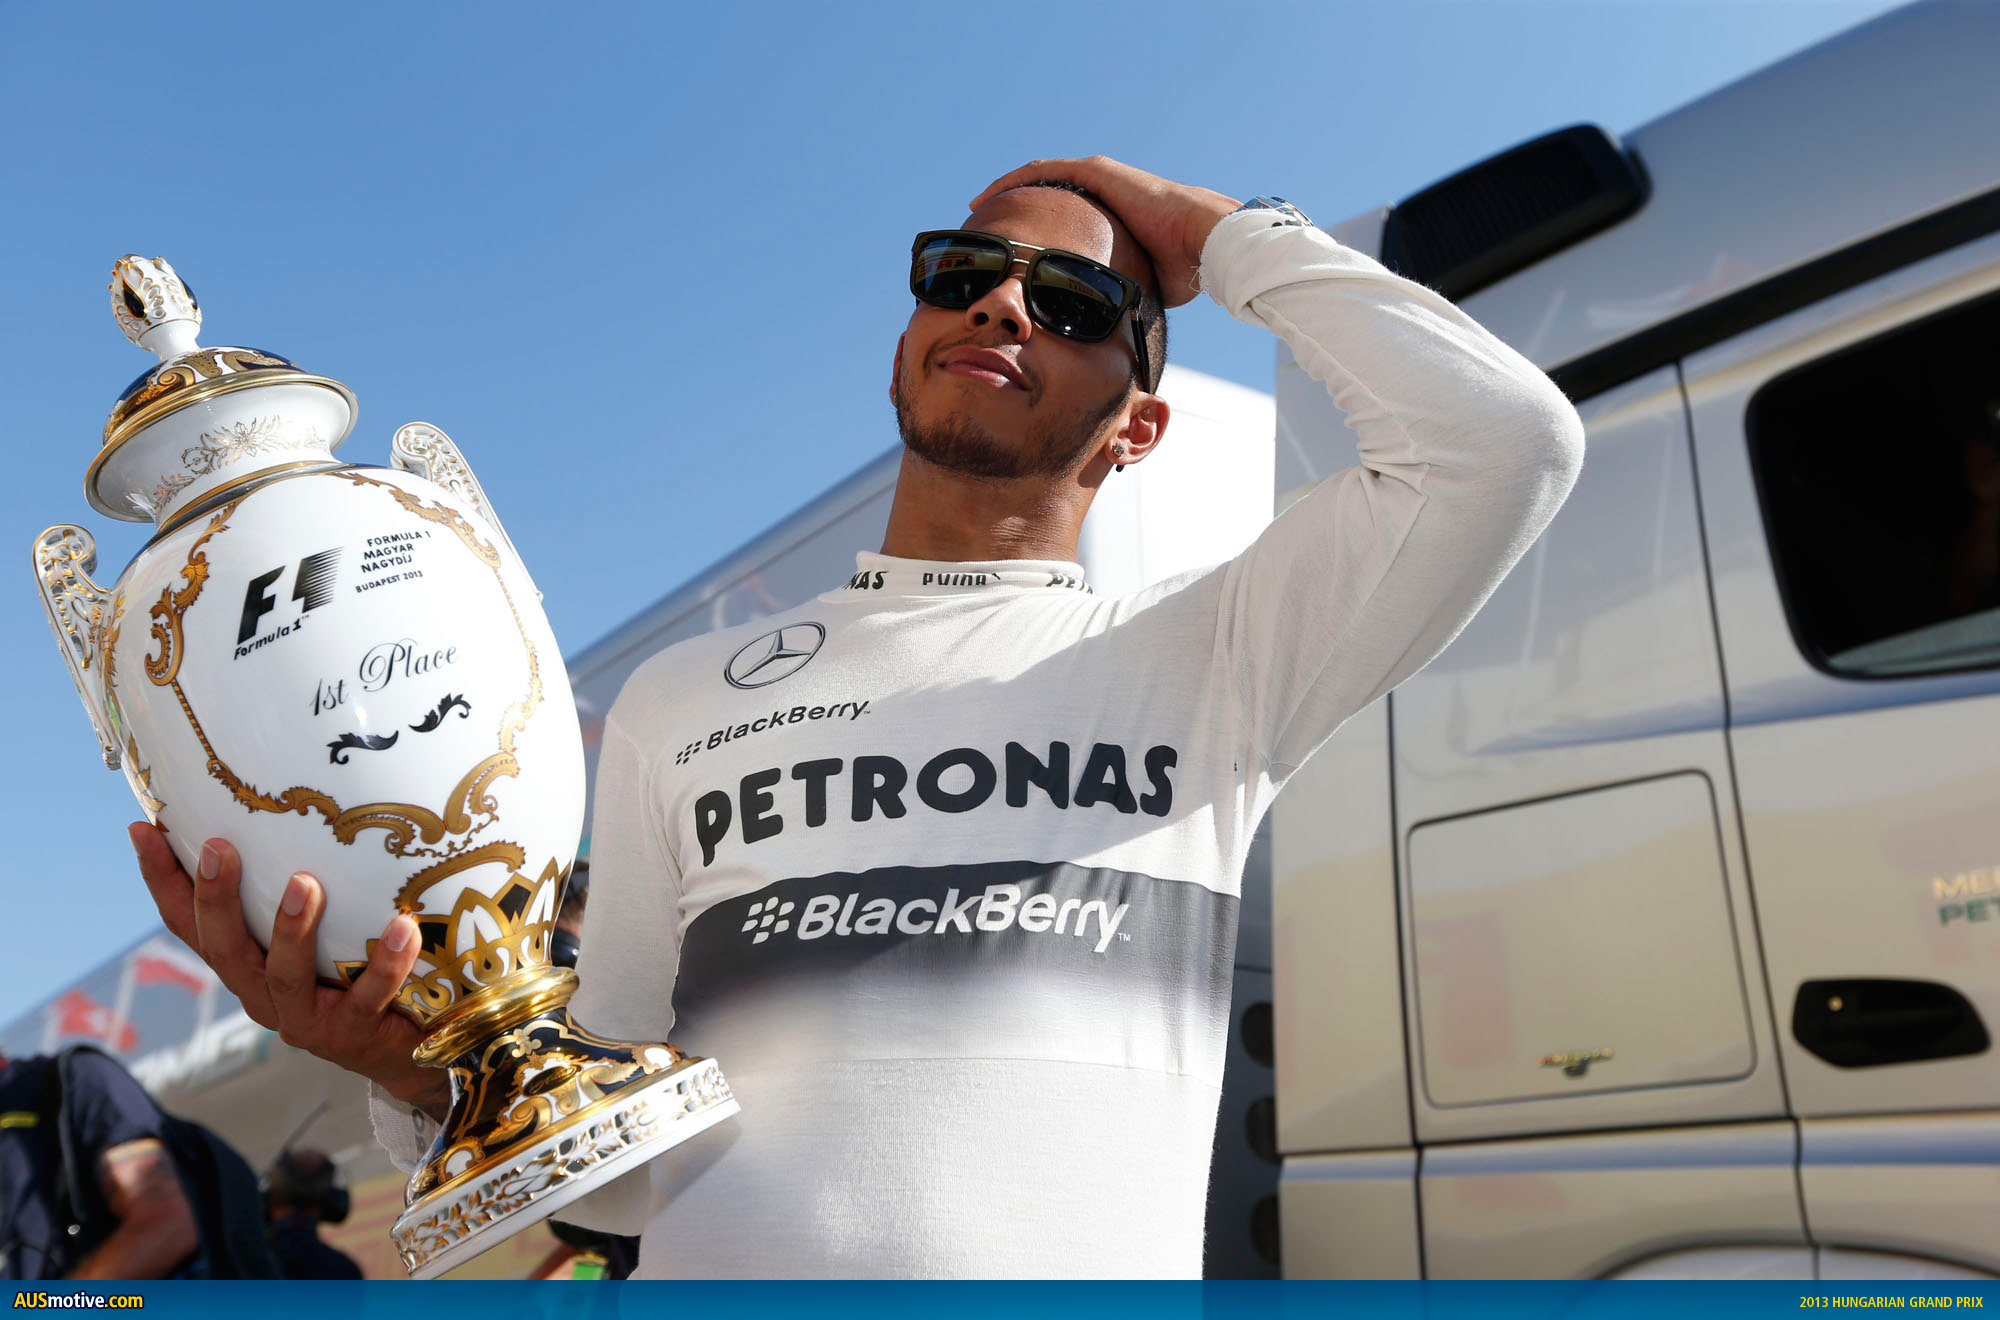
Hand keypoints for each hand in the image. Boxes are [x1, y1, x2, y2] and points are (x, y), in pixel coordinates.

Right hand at [130, 822, 447, 1115]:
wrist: (406, 1049)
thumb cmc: (356, 974)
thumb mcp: (319, 930)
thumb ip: (297, 886)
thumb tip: (297, 809)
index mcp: (246, 966)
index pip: (190, 924)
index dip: (163, 881)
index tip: (142, 829)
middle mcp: (263, 994)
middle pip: (224, 950)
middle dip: (216, 899)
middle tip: (218, 848)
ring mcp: (305, 1019)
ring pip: (285, 977)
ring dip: (290, 929)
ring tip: (304, 884)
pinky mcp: (353, 1034)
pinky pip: (368, 998)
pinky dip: (385, 963)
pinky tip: (401, 926)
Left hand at [967, 157, 1239, 307]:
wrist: (1203, 242)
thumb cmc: (1182, 269)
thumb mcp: (1142, 284)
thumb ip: (1123, 294)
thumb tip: (1112, 329)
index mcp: (1113, 215)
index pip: (1068, 219)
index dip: (1040, 230)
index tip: (1015, 249)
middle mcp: (1104, 191)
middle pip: (1049, 196)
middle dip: (1017, 209)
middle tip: (989, 229)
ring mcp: (1099, 178)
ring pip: (1040, 179)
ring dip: (1007, 191)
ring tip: (977, 207)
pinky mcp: (1095, 172)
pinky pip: (1042, 173)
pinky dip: (1013, 180)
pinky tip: (987, 195)